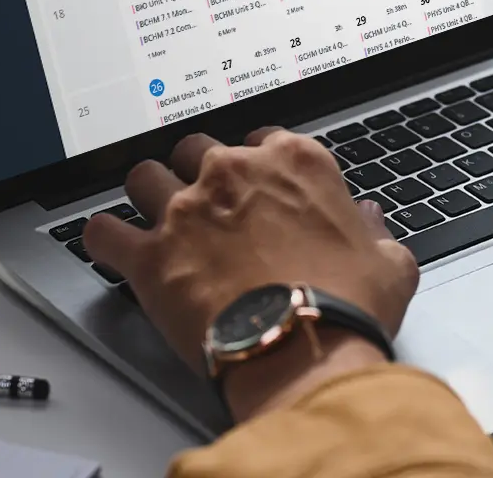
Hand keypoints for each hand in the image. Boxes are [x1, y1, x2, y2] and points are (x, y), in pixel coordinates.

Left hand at [83, 128, 418, 419]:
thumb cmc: (347, 307)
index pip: (262, 138)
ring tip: (156, 220)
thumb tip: (370, 221)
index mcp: (294, 162)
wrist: (304, 352)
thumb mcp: (390, 263)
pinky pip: (102, 232)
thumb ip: (376, 232)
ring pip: (144, 177)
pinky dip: (104, 239)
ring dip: (148, 195)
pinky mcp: (150, 256)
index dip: (256, 164)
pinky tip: (112, 247)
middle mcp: (233, 173)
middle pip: (195, 148)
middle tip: (206, 206)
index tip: (255, 187)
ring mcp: (187, 210)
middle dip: (197, 172)